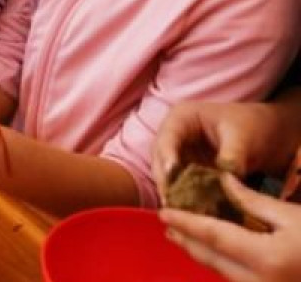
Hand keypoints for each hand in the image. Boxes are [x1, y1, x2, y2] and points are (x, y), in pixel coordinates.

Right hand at [153, 101, 298, 201]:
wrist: (266, 133)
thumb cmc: (252, 126)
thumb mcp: (243, 137)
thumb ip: (231, 156)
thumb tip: (223, 182)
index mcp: (181, 118)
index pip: (167, 139)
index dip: (167, 157)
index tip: (171, 175)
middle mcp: (173, 136)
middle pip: (160, 160)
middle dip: (166, 182)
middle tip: (173, 204)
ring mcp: (178, 155)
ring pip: (167, 177)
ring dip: (174, 194)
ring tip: (181, 213)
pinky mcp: (187, 172)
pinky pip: (181, 186)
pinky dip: (186, 199)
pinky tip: (193, 213)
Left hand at [162, 173, 300, 281]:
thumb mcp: (292, 216)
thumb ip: (253, 201)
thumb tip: (223, 180)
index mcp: (266, 258)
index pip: (213, 237)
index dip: (186, 223)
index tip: (163, 213)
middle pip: (212, 259)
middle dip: (187, 241)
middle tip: (167, 224)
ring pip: (221, 271)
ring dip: (201, 253)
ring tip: (183, 235)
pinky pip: (236, 278)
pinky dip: (220, 262)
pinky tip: (213, 250)